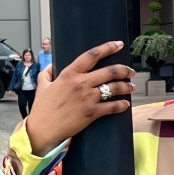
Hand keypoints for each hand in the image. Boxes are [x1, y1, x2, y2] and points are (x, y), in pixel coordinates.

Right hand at [24, 40, 133, 154]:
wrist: (42, 129)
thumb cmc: (42, 109)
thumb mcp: (42, 86)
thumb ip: (47, 73)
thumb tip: (51, 66)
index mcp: (69, 74)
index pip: (91, 56)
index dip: (107, 48)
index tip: (118, 44)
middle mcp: (81, 84)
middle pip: (109, 71)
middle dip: (124, 70)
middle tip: (130, 71)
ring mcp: (88, 98)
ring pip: (114, 88)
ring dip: (126, 86)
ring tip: (131, 86)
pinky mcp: (92, 113)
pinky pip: (112, 107)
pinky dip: (121, 105)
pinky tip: (125, 104)